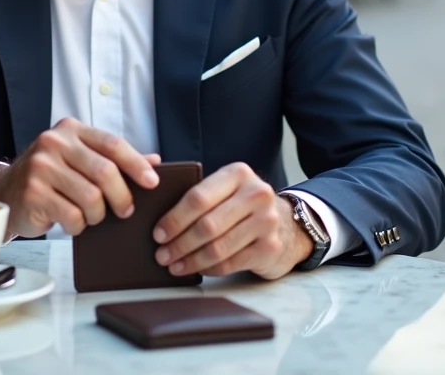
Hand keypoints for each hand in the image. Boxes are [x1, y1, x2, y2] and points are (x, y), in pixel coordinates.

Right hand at [0, 117, 160, 238]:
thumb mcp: (79, 159)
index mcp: (70, 130)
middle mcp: (54, 143)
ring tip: (92, 216)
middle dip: (122, 196)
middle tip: (126, 210)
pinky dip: (78, 225)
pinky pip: (72, 216)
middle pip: (105, 172)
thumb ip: (112, 158)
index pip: (112, 144)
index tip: (152, 182)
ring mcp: (41, 167)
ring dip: (98, 215)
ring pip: (91, 198)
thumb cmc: (49, 177)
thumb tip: (153, 161)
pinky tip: (72, 222)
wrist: (4, 192)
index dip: (136, 164)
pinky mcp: (33, 193)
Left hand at [152, 163, 313, 279]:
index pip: (198, 197)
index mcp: (238, 174)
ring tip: (173, 265)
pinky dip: (208, 269)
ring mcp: (266, 222)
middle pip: (207, 225)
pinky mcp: (269, 247)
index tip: (158, 234)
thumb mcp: (227, 188)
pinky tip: (196, 269)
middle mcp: (256, 194)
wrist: (287, 225)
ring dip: (191, 260)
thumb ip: (200, 193)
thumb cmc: (243, 206)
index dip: (174, 219)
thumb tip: (157, 210)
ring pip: (217, 247)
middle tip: (161, 254)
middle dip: (179, 243)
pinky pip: (230, 263)